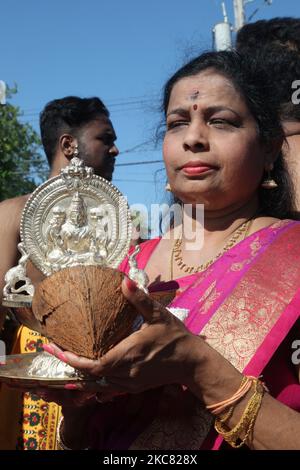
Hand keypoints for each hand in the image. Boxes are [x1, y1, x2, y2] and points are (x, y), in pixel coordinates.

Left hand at [44, 277, 201, 394]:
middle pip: (90, 375)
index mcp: (129, 354)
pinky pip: (108, 386)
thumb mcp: (159, 314)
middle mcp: (127, 372)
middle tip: (52, 349)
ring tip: (64, 357)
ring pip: (97, 383)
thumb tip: (123, 281)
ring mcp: (130, 382)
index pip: (94, 364)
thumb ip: (139, 298)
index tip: (57, 349)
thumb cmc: (175, 336)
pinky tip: (86, 369)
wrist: (192, 362)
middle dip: (70, 364)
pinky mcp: (134, 387)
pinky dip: (94, 379)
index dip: (73, 360)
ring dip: (80, 372)